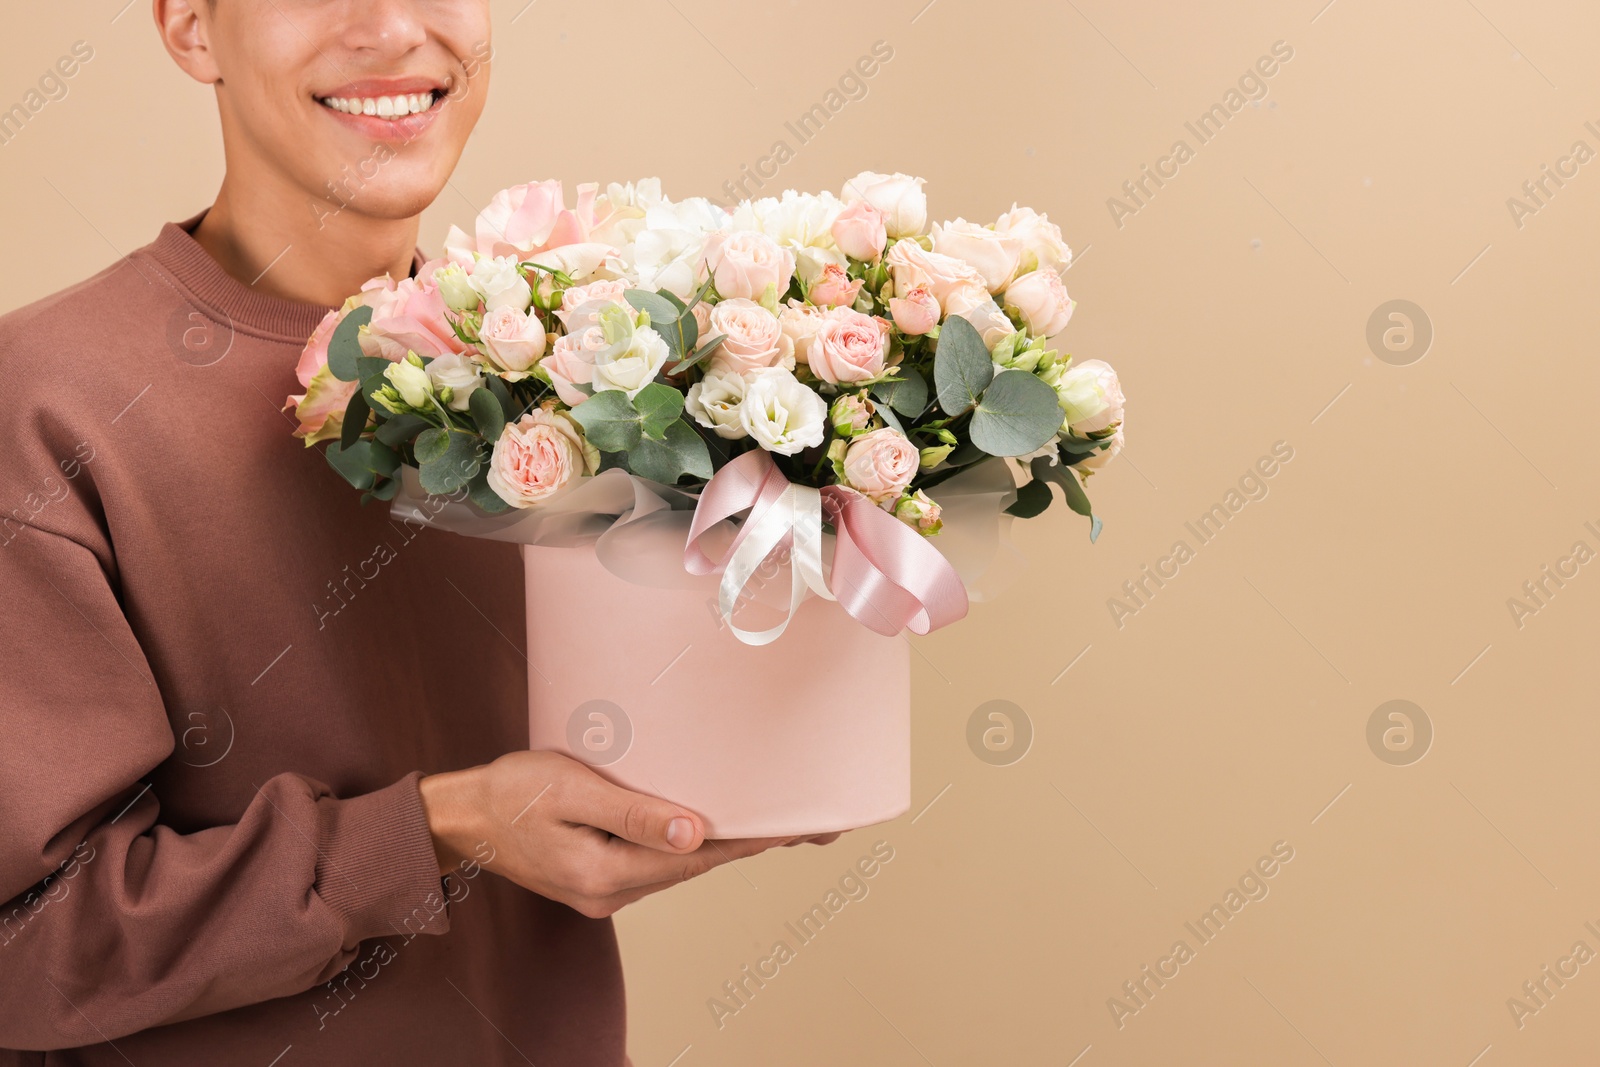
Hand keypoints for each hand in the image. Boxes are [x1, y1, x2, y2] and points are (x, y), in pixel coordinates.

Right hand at [419, 750, 795, 917]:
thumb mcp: (571, 790)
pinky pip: (657, 863)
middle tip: (802, 823)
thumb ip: (632, 813)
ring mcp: (604, 891)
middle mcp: (609, 894)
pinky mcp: (599, 878)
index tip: (794, 826)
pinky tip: (712, 829)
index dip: (748, 840)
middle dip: (747, 843)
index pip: (696, 857)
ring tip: (770, 822)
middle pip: (695, 866)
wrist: (460, 817)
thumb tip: (694, 833)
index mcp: (604, 874)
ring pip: (679, 866)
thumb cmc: (510, 792)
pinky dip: (690, 845)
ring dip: (722, 845)